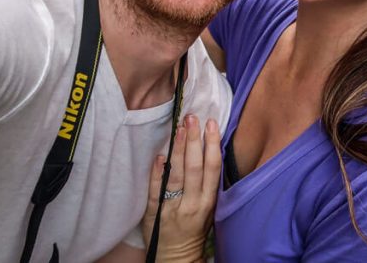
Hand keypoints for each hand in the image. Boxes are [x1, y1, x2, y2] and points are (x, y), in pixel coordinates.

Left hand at [142, 115, 221, 262]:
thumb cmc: (195, 229)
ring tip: (180, 128)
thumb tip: (208, 151)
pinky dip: (157, 172)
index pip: (212, 168)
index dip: (212, 145)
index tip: (212, 124)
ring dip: (178, 150)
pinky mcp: (155, 214)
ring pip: (176, 175)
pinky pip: (156, 190)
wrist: (178, 257)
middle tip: (193, 118)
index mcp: (208, 202)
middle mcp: (192, 204)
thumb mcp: (209, 208)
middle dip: (194, 140)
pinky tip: (160, 155)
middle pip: (194, 167)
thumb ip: (207, 184)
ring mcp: (172, 208)